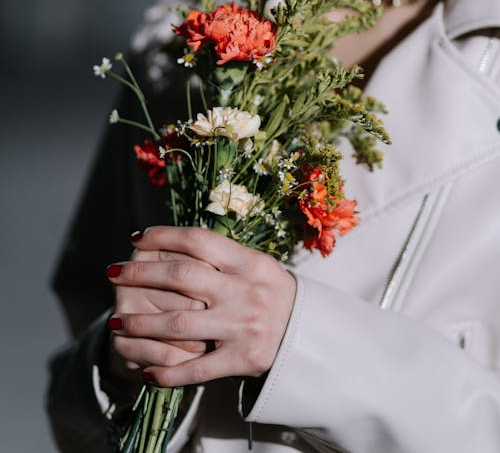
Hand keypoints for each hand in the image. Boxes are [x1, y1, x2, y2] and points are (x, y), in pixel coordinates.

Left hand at [106, 226, 296, 386]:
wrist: (309, 334)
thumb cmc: (272, 292)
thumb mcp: (255, 264)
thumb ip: (220, 254)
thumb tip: (171, 240)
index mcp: (248, 262)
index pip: (198, 240)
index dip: (163, 236)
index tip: (137, 238)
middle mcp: (244, 291)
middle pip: (181, 277)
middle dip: (140, 274)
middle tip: (113, 273)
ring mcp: (242, 327)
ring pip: (180, 324)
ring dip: (142, 324)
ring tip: (116, 323)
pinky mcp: (242, 360)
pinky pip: (197, 369)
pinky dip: (168, 372)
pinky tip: (145, 371)